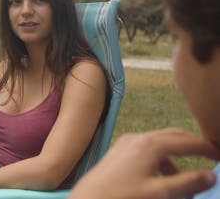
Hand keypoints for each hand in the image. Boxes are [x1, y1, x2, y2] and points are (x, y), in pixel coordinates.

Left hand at [69, 128, 219, 198]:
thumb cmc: (122, 197)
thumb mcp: (160, 192)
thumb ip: (187, 183)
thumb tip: (210, 176)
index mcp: (151, 145)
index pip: (188, 142)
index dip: (207, 149)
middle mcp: (138, 138)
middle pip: (174, 136)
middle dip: (192, 146)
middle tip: (208, 158)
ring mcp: (126, 143)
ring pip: (159, 143)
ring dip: (175, 156)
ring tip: (183, 179)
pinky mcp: (118, 151)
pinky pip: (146, 149)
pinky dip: (159, 159)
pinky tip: (160, 178)